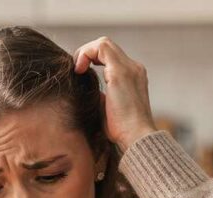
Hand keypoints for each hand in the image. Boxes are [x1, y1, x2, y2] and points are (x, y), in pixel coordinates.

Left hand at [72, 37, 156, 152]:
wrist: (136, 139)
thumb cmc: (122, 131)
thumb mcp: (108, 108)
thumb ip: (100, 95)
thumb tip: (84, 89)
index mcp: (133, 77)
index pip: (111, 57)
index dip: (92, 59)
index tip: (80, 74)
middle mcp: (134, 69)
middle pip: (107, 47)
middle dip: (87, 54)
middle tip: (76, 70)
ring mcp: (129, 68)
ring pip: (104, 43)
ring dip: (85, 52)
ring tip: (77, 69)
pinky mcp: (120, 72)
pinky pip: (101, 47)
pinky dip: (86, 53)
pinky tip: (79, 69)